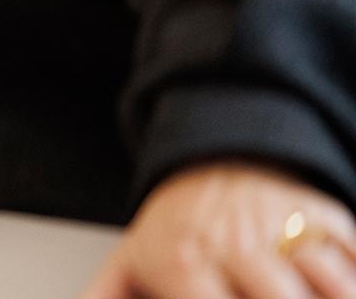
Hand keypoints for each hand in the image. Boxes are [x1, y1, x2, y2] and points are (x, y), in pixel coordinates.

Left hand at [85, 162, 355, 297]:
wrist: (216, 157)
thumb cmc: (178, 226)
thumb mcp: (134, 260)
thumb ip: (109, 295)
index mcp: (182, 262)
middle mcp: (234, 243)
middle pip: (279, 298)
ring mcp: (282, 227)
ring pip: (327, 284)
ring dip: (331, 296)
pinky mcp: (324, 214)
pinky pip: (353, 256)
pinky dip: (352, 280)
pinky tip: (339, 289)